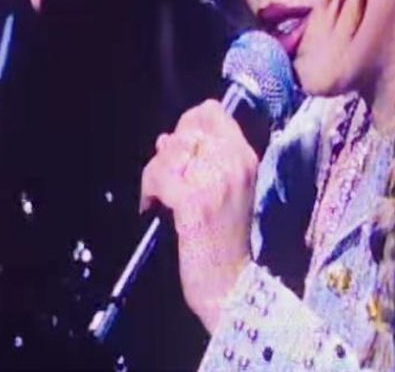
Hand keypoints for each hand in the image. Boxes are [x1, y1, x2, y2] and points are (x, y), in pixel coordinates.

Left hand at [139, 99, 258, 333]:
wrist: (229, 283)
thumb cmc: (224, 239)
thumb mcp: (226, 190)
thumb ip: (203, 160)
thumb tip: (165, 139)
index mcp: (245, 157)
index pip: (211, 112)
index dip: (187, 124)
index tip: (179, 149)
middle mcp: (233, 163)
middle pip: (184, 129)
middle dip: (167, 152)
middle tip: (165, 180)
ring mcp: (214, 181)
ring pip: (168, 150)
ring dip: (155, 172)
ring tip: (157, 195)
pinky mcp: (193, 202)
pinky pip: (159, 175)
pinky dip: (149, 189)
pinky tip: (152, 206)